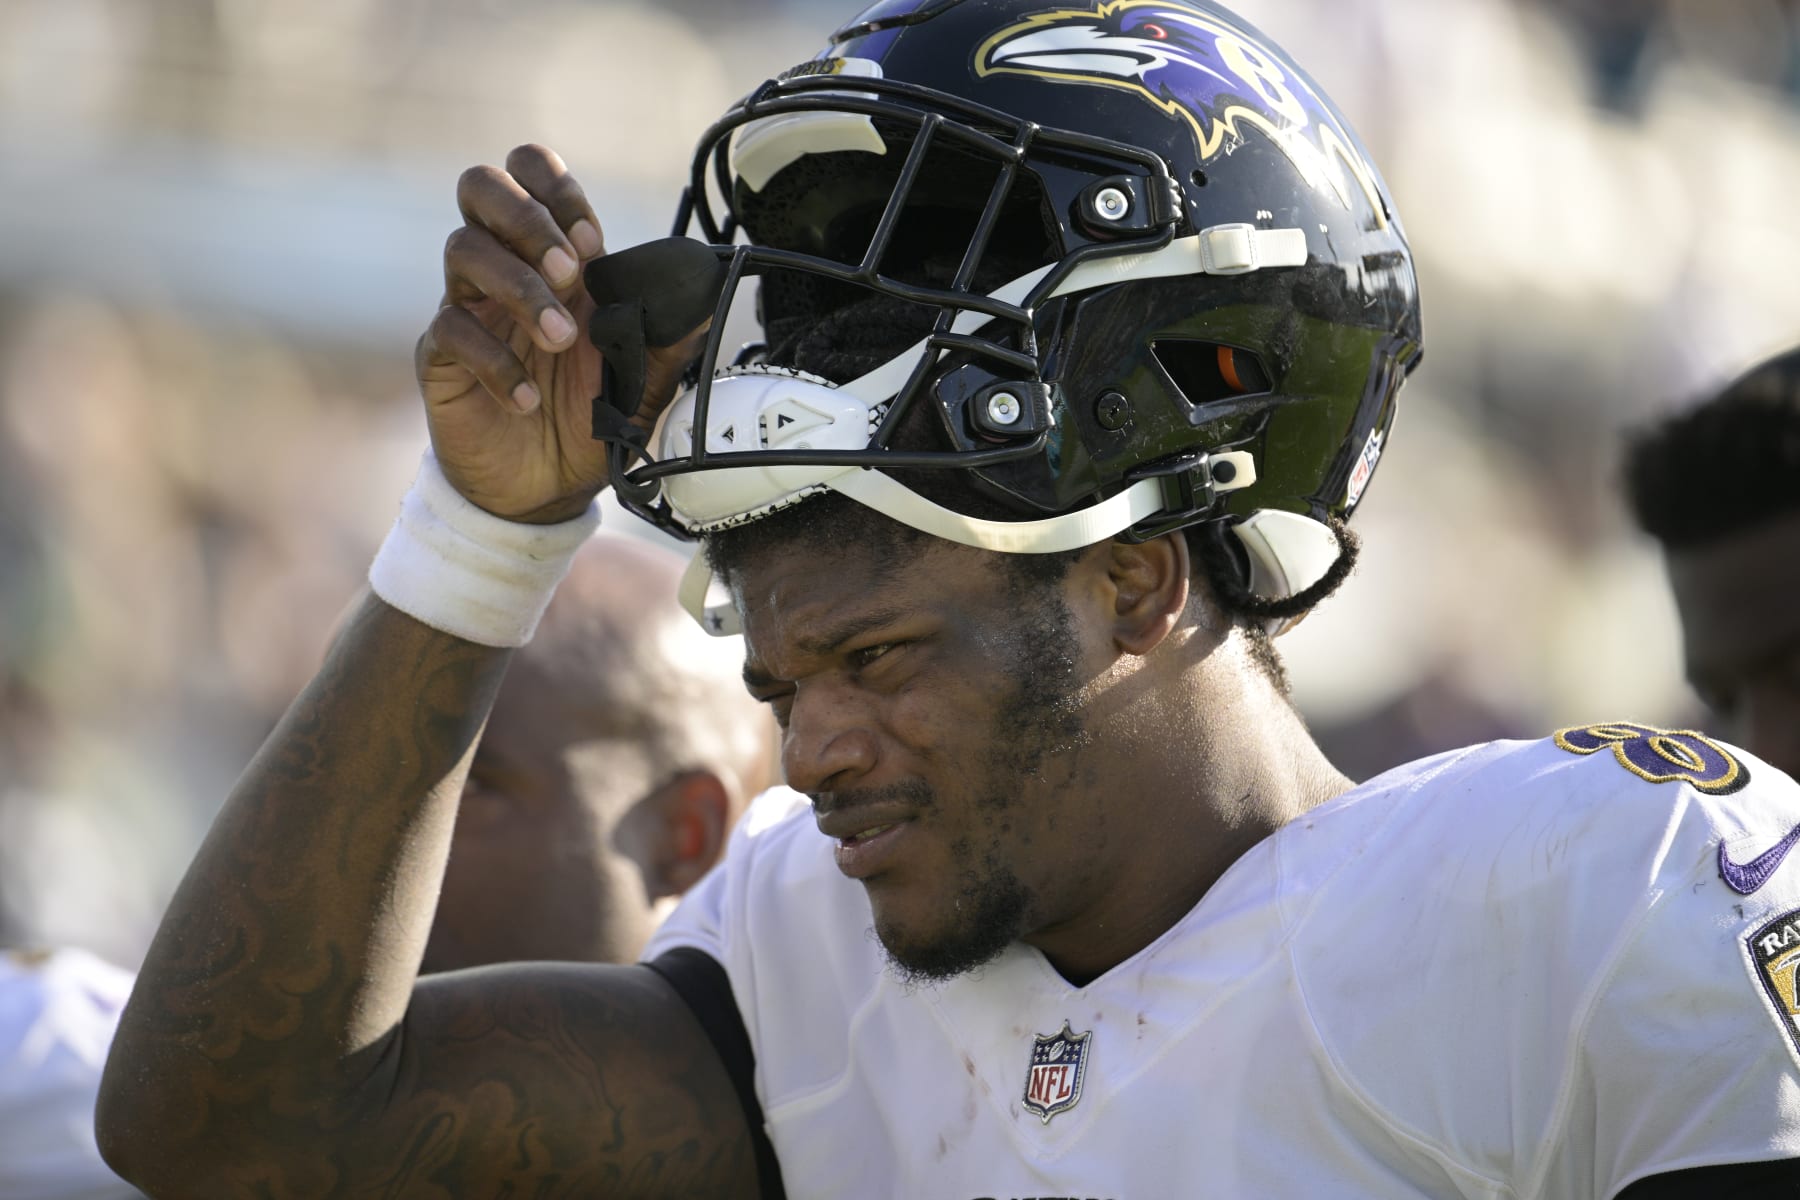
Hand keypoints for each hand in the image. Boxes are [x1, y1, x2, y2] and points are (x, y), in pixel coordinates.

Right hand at [415, 144, 704, 523]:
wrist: (548, 488)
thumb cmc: (590, 420)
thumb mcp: (646, 377)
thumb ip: (673, 332)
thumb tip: (707, 288)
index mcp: (555, 258)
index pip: (532, 174)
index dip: (559, 190)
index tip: (594, 240)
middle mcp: (506, 269)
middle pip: (480, 186)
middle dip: (527, 216)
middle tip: (570, 271)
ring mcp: (471, 308)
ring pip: (463, 249)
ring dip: (521, 288)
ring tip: (559, 340)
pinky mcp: (442, 355)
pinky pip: (451, 330)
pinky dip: (496, 361)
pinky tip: (528, 399)